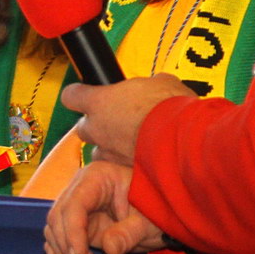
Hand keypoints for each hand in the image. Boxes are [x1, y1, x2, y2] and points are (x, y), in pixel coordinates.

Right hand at [42, 161, 167, 253]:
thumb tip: (109, 248)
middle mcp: (78, 190)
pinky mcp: (73, 226)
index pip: (74, 204)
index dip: (72, 232)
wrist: (158, 217)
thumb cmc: (155, 212)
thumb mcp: (149, 222)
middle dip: (68, 249)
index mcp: (96, 178)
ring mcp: (74, 209)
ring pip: (53, 232)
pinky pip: (57, 243)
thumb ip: (130, 233)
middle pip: (58, 218)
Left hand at [59, 74, 195, 165]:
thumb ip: (147, 84)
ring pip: (98, 150)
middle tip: (118, 121)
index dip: (79, 94)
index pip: (71, 96)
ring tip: (132, 142)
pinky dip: (124, 162)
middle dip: (97, 125)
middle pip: (83, 127)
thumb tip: (154, 84)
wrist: (183, 142)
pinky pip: (115, 167)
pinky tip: (140, 157)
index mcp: (98, 101)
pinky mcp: (120, 170)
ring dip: (110, 146)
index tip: (87, 94)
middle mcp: (96, 129)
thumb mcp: (160, 83)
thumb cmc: (170, 109)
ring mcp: (107, 152)